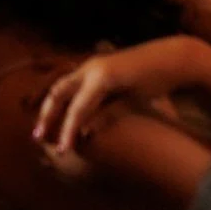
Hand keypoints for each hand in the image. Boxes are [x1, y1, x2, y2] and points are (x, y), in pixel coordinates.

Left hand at [31, 35, 210, 157]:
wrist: (173, 61)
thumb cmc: (149, 80)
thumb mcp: (121, 99)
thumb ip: (103, 112)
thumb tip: (86, 132)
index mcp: (89, 72)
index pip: (60, 90)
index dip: (48, 110)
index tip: (41, 131)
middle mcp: (89, 69)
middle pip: (58, 92)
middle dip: (47, 115)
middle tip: (37, 138)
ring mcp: (99, 71)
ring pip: (75, 102)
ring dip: (67, 127)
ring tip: (62, 148)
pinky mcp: (111, 77)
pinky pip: (93, 102)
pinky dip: (87, 120)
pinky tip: (83, 136)